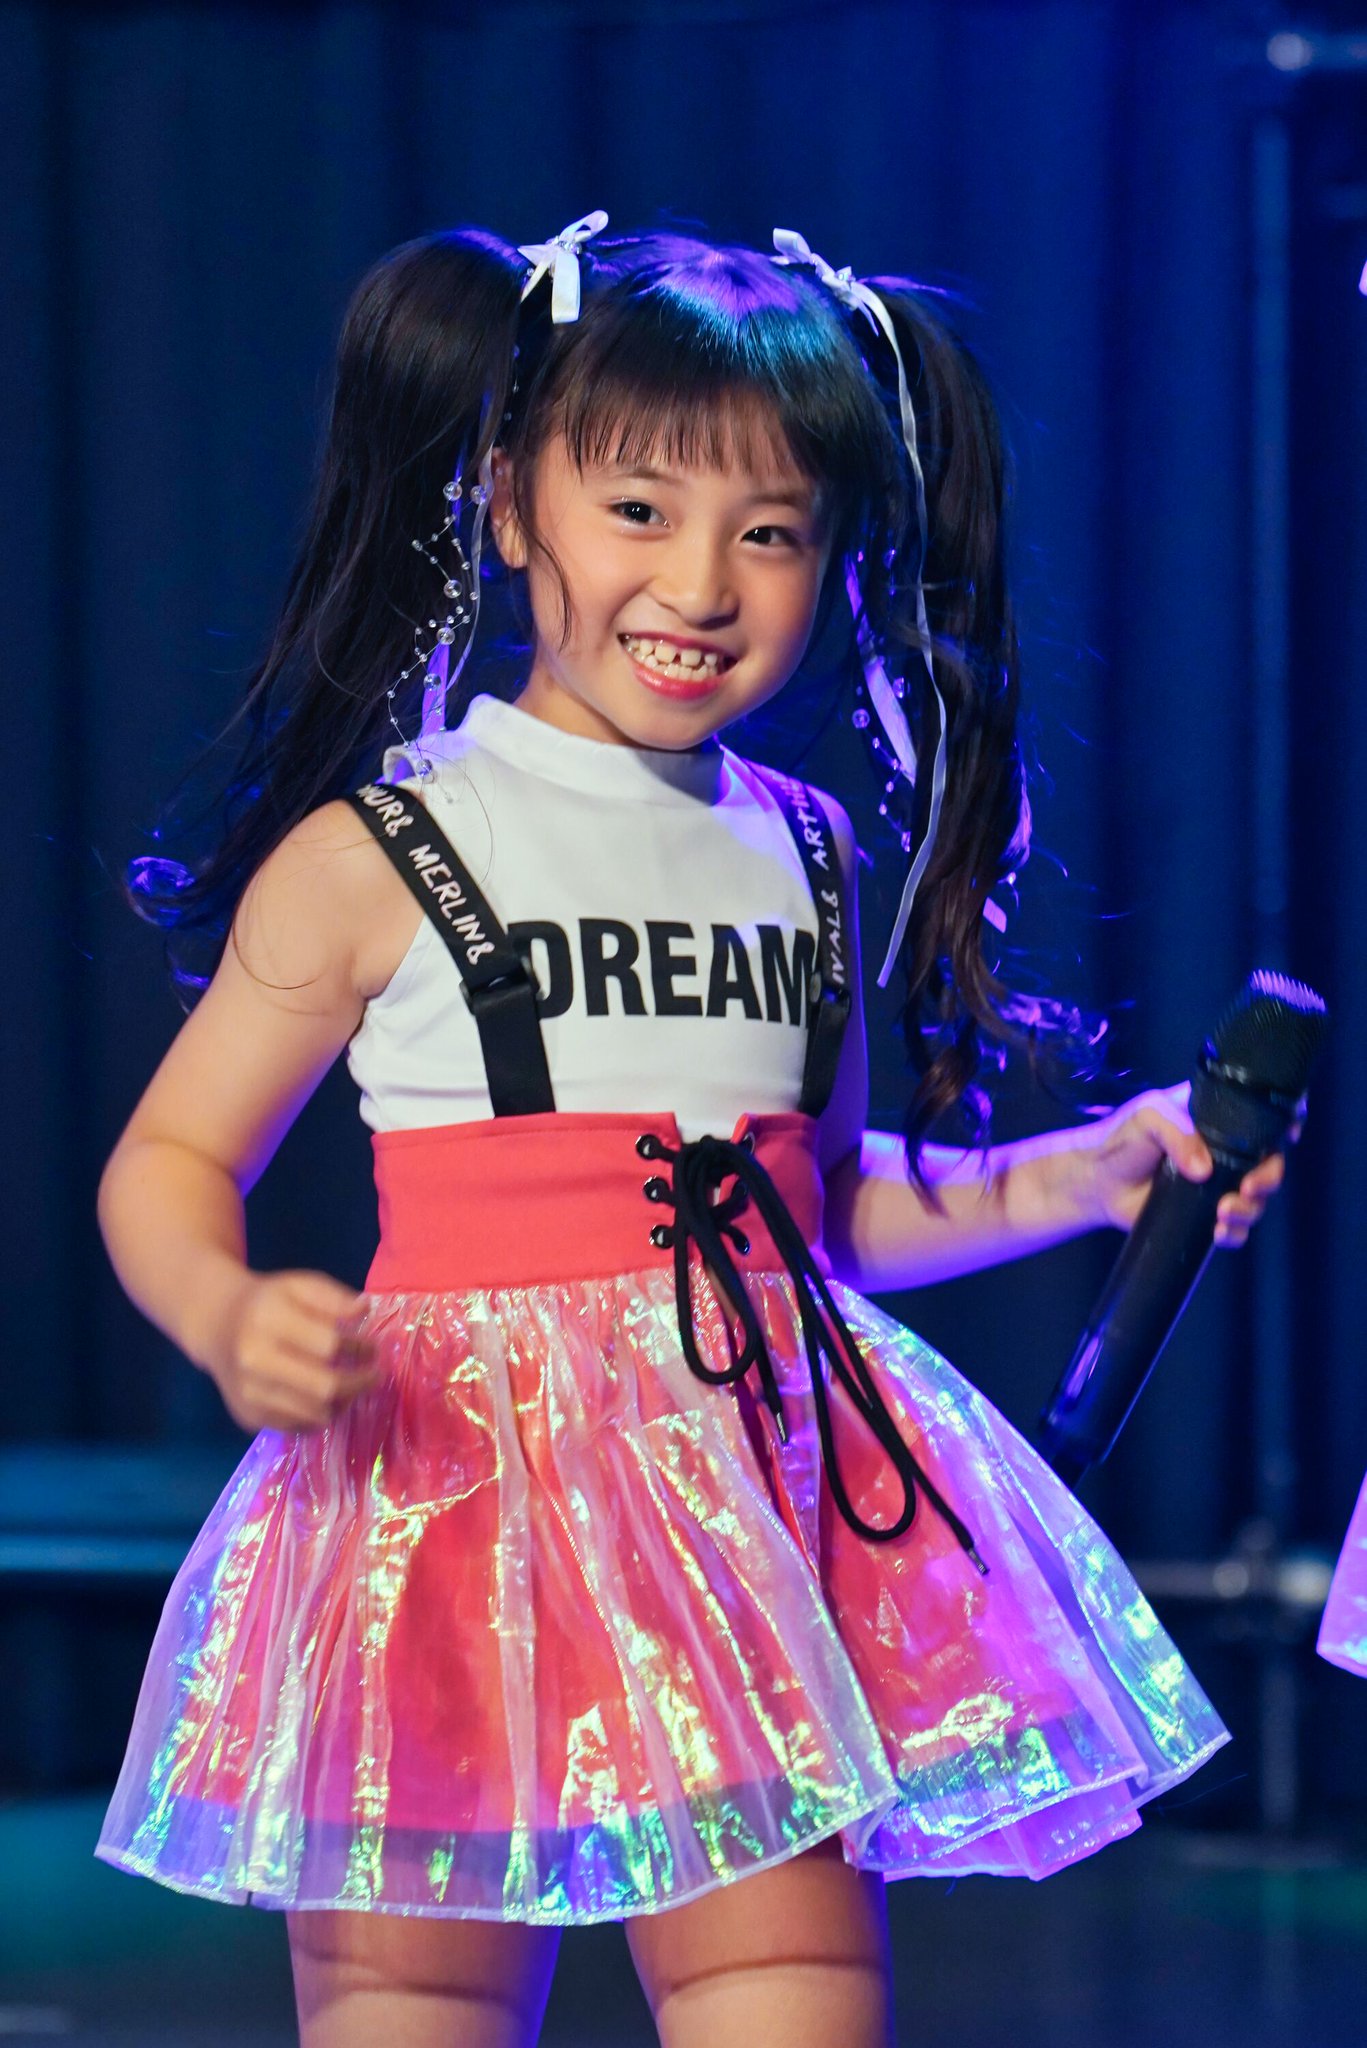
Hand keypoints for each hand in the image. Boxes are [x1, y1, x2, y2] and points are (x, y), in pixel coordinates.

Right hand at [205, 1269, 380, 1432]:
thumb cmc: (268, 1302)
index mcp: (269, 1319)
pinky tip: (324, 1399)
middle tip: (374, 1377)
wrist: (217, 1324)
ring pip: (314, 1414)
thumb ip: (334, 1297)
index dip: (360, 1349)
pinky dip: (318, 1416)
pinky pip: (296, 1427)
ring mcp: (249, 1392)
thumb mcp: (299, 1285)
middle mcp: (254, 1359)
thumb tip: (365, 1311)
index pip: (329, 1345)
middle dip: (359, 1384)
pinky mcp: (248, 1416)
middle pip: (324, 1387)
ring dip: (342, 1403)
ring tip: (352, 1388)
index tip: (373, 1348)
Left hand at [1084, 1084, 1290, 1246]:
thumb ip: (1177, 1133)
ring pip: (1256, 1200)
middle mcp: (1224, 1152)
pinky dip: (1235, 1233)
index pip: (1263, 1121)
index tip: (1285, 1138)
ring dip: (1251, 1209)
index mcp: (1216, 1120)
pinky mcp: (1203, 1214)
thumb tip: (1205, 1169)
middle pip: (1269, 1164)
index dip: (1284, 1128)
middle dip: (1269, 1179)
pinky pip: (1234, 1228)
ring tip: (1225, 1213)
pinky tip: (1220, 1233)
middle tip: (1250, 1188)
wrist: (1095, 1182)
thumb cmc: (1119, 1140)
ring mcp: (1216, 1185)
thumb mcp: (1147, 1119)